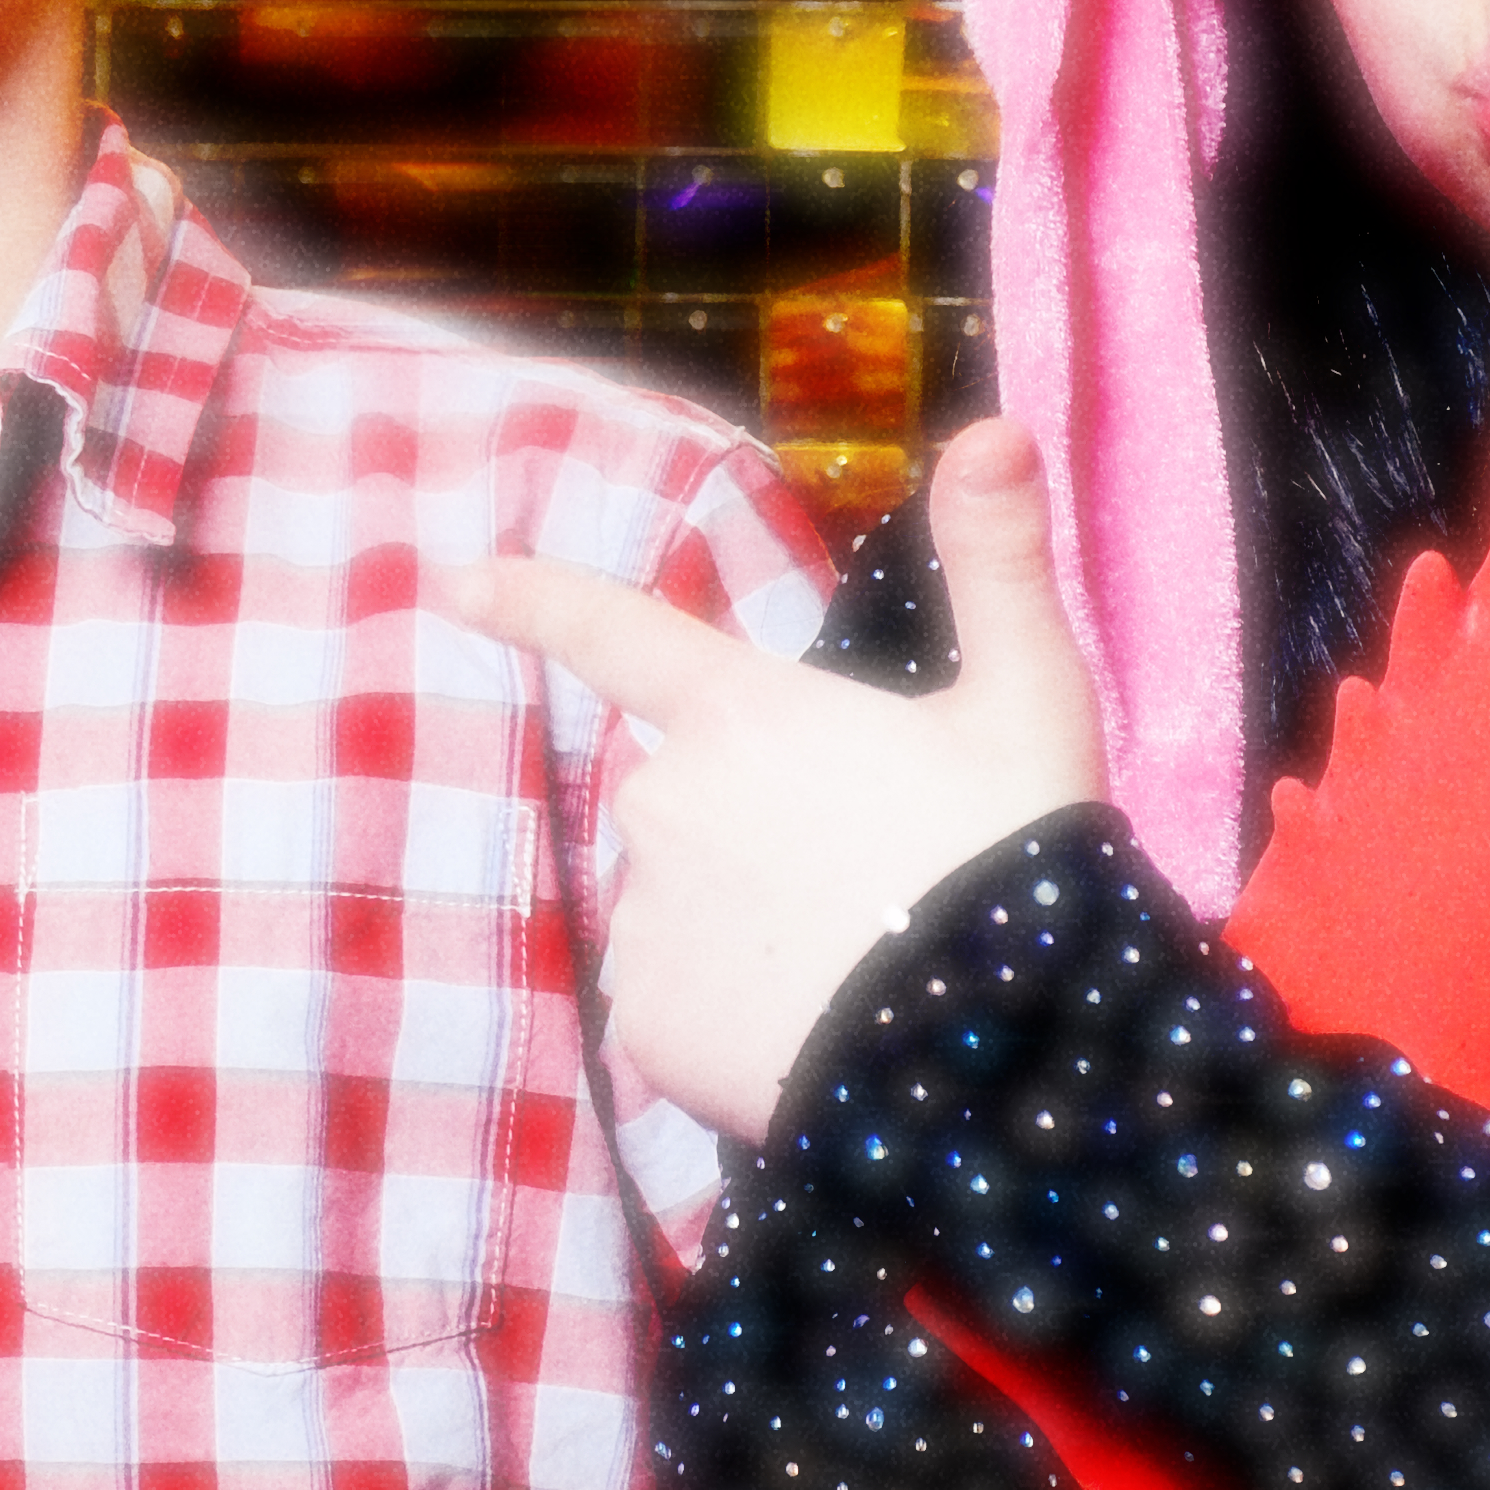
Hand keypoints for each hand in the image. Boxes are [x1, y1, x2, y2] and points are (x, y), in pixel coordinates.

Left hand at [436, 414, 1102, 1151]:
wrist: (992, 1061)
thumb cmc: (1011, 863)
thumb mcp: (1030, 701)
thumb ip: (998, 562)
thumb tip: (997, 428)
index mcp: (741, 710)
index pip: (614, 631)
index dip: (536, 601)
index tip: (460, 582)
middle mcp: (662, 798)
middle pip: (685, 793)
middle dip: (754, 824)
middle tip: (868, 874)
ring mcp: (642, 913)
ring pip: (679, 899)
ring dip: (741, 920)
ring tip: (850, 962)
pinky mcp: (640, 1020)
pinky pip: (671, 999)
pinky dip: (726, 1011)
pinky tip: (806, 1027)